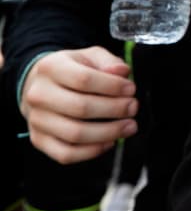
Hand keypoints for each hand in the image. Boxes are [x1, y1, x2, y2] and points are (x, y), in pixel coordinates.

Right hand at [20, 48, 137, 164]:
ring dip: (108, 133)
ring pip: (74, 134)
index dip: (112, 86)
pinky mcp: (38, 140)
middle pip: (81, 108)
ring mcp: (36, 120)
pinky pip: (66, 154)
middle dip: (115, 110)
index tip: (131, 89)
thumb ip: (109, 62)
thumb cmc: (72, 70)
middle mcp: (38, 95)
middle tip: (133, 108)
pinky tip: (109, 142)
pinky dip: (92, 151)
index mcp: (51, 68)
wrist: (40, 86)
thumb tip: (121, 72)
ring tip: (129, 126)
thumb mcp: (90, 56)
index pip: (84, 79)